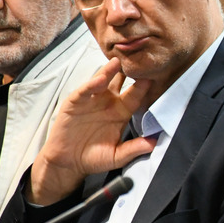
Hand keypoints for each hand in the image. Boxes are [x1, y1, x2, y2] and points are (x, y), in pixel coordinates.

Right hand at [30, 57, 155, 204]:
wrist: (69, 162)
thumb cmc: (94, 158)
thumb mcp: (117, 156)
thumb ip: (134, 149)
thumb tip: (154, 144)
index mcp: (122, 112)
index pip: (136, 96)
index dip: (144, 87)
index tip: (154, 77)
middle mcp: (108, 102)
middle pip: (121, 82)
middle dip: (128, 71)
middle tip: (138, 59)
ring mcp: (92, 100)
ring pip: (102, 81)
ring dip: (109, 71)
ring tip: (118, 62)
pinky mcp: (75, 102)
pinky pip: (85, 90)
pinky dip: (92, 84)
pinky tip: (100, 79)